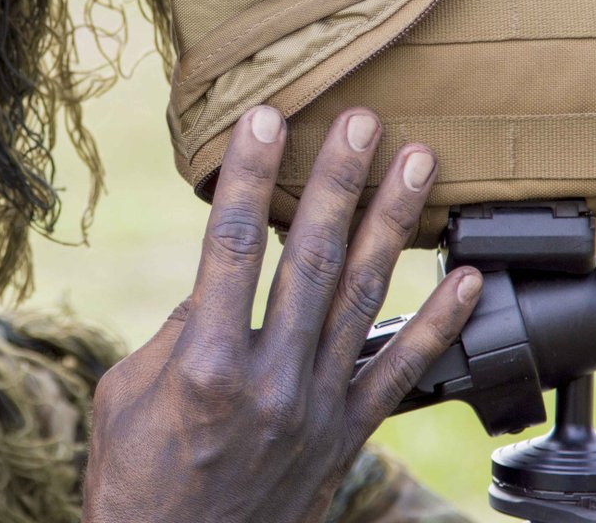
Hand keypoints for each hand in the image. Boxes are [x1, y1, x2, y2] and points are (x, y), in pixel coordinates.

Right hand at [82, 106, 482, 522]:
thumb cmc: (134, 477)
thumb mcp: (127, 394)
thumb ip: (175, 331)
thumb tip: (215, 282)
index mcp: (203, 364)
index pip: (230, 246)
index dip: (248, 176)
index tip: (264, 119)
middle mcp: (267, 381)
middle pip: (310, 259)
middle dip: (337, 181)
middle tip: (362, 120)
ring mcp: (315, 408)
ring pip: (363, 298)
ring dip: (392, 224)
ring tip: (418, 164)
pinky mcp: (344, 435)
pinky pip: (401, 371)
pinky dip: (439, 323)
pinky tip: (468, 278)